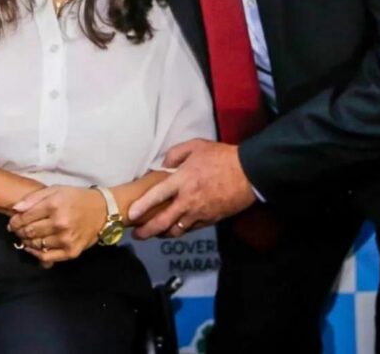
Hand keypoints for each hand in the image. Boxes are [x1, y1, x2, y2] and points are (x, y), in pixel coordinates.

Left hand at [7, 186, 105, 265]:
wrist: (102, 211)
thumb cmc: (77, 198)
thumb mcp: (57, 190)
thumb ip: (35, 197)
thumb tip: (15, 209)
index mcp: (54, 205)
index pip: (25, 217)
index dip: (15, 221)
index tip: (13, 222)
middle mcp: (59, 223)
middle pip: (28, 232)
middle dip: (19, 232)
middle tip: (18, 230)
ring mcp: (65, 239)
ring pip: (35, 245)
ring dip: (27, 242)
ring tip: (28, 237)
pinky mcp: (71, 252)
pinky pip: (46, 257)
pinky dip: (36, 254)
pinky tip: (34, 248)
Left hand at [128, 139, 255, 238]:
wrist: (247, 173)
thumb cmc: (221, 157)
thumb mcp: (196, 146)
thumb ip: (175, 154)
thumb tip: (163, 165)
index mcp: (182, 180)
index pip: (157, 196)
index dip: (142, 206)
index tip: (131, 214)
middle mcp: (188, 200)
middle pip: (163, 221)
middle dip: (147, 230)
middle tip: (137, 234)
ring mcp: (199, 213)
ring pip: (176, 230)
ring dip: (162, 234)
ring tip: (154, 233)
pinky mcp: (209, 220)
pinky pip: (190, 229)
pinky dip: (180, 231)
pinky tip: (175, 229)